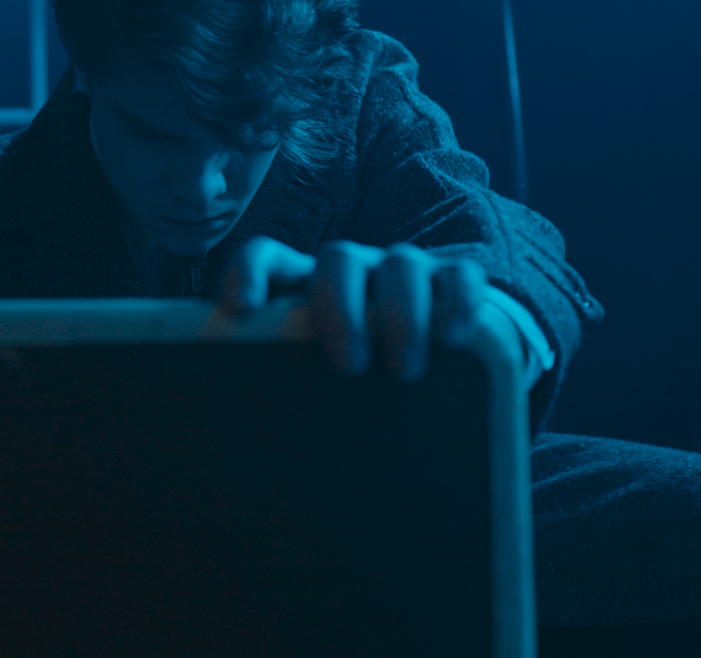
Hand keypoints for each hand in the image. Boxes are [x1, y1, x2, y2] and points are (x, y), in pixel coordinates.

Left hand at [222, 236, 487, 380]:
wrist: (428, 371)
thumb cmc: (344, 380)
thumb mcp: (306, 378)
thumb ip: (277, 386)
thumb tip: (240, 443)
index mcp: (302, 286)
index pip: (267, 256)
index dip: (249, 272)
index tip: (240, 308)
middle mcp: (350, 270)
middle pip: (338, 259)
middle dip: (340, 308)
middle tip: (348, 365)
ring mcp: (401, 271)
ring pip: (401, 264)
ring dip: (402, 314)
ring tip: (404, 371)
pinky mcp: (452, 282)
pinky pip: (461, 275)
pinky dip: (459, 300)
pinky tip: (454, 336)